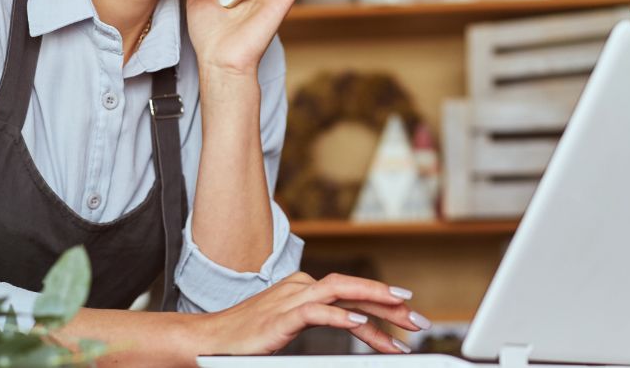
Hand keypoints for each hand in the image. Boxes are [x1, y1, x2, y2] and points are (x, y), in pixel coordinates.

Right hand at [191, 272, 425, 355]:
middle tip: (420, 320)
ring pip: (343, 293)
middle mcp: (302, 287)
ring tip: (403, 316)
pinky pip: (318, 313)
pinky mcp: (282, 317)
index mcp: (305, 289)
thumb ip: (318, 322)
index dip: (384, 304)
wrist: (209, 342)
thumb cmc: (246, 339)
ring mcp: (292, 299)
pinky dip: (341, 317)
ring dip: (376, 303)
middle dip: (390, 303)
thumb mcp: (289, 328)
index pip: (353, 293)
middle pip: (355, 289)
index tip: (409, 319)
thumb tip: (355, 328)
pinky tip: (360, 325)